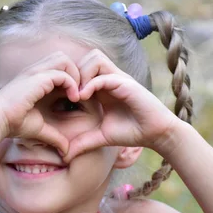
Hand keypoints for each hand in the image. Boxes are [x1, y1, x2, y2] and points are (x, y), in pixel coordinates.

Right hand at [0, 52, 80, 154]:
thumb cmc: (14, 124)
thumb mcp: (40, 129)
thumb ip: (55, 136)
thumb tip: (66, 151)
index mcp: (35, 79)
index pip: (59, 67)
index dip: (71, 79)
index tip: (77, 98)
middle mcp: (36, 71)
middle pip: (62, 57)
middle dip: (75, 72)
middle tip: (79, 92)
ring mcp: (36, 72)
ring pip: (64, 59)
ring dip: (75, 75)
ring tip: (77, 94)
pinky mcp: (38, 78)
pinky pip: (63, 74)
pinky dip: (72, 84)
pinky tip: (74, 98)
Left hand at [62, 50, 178, 161]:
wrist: (155, 134)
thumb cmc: (131, 132)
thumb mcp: (101, 137)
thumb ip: (83, 142)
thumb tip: (64, 155)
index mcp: (102, 87)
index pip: (82, 69)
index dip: (69, 79)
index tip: (58, 96)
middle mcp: (110, 79)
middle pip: (87, 57)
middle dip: (73, 72)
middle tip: (66, 93)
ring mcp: (119, 79)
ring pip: (95, 58)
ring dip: (82, 74)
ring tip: (76, 95)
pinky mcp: (126, 84)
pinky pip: (104, 75)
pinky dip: (91, 83)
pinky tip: (83, 98)